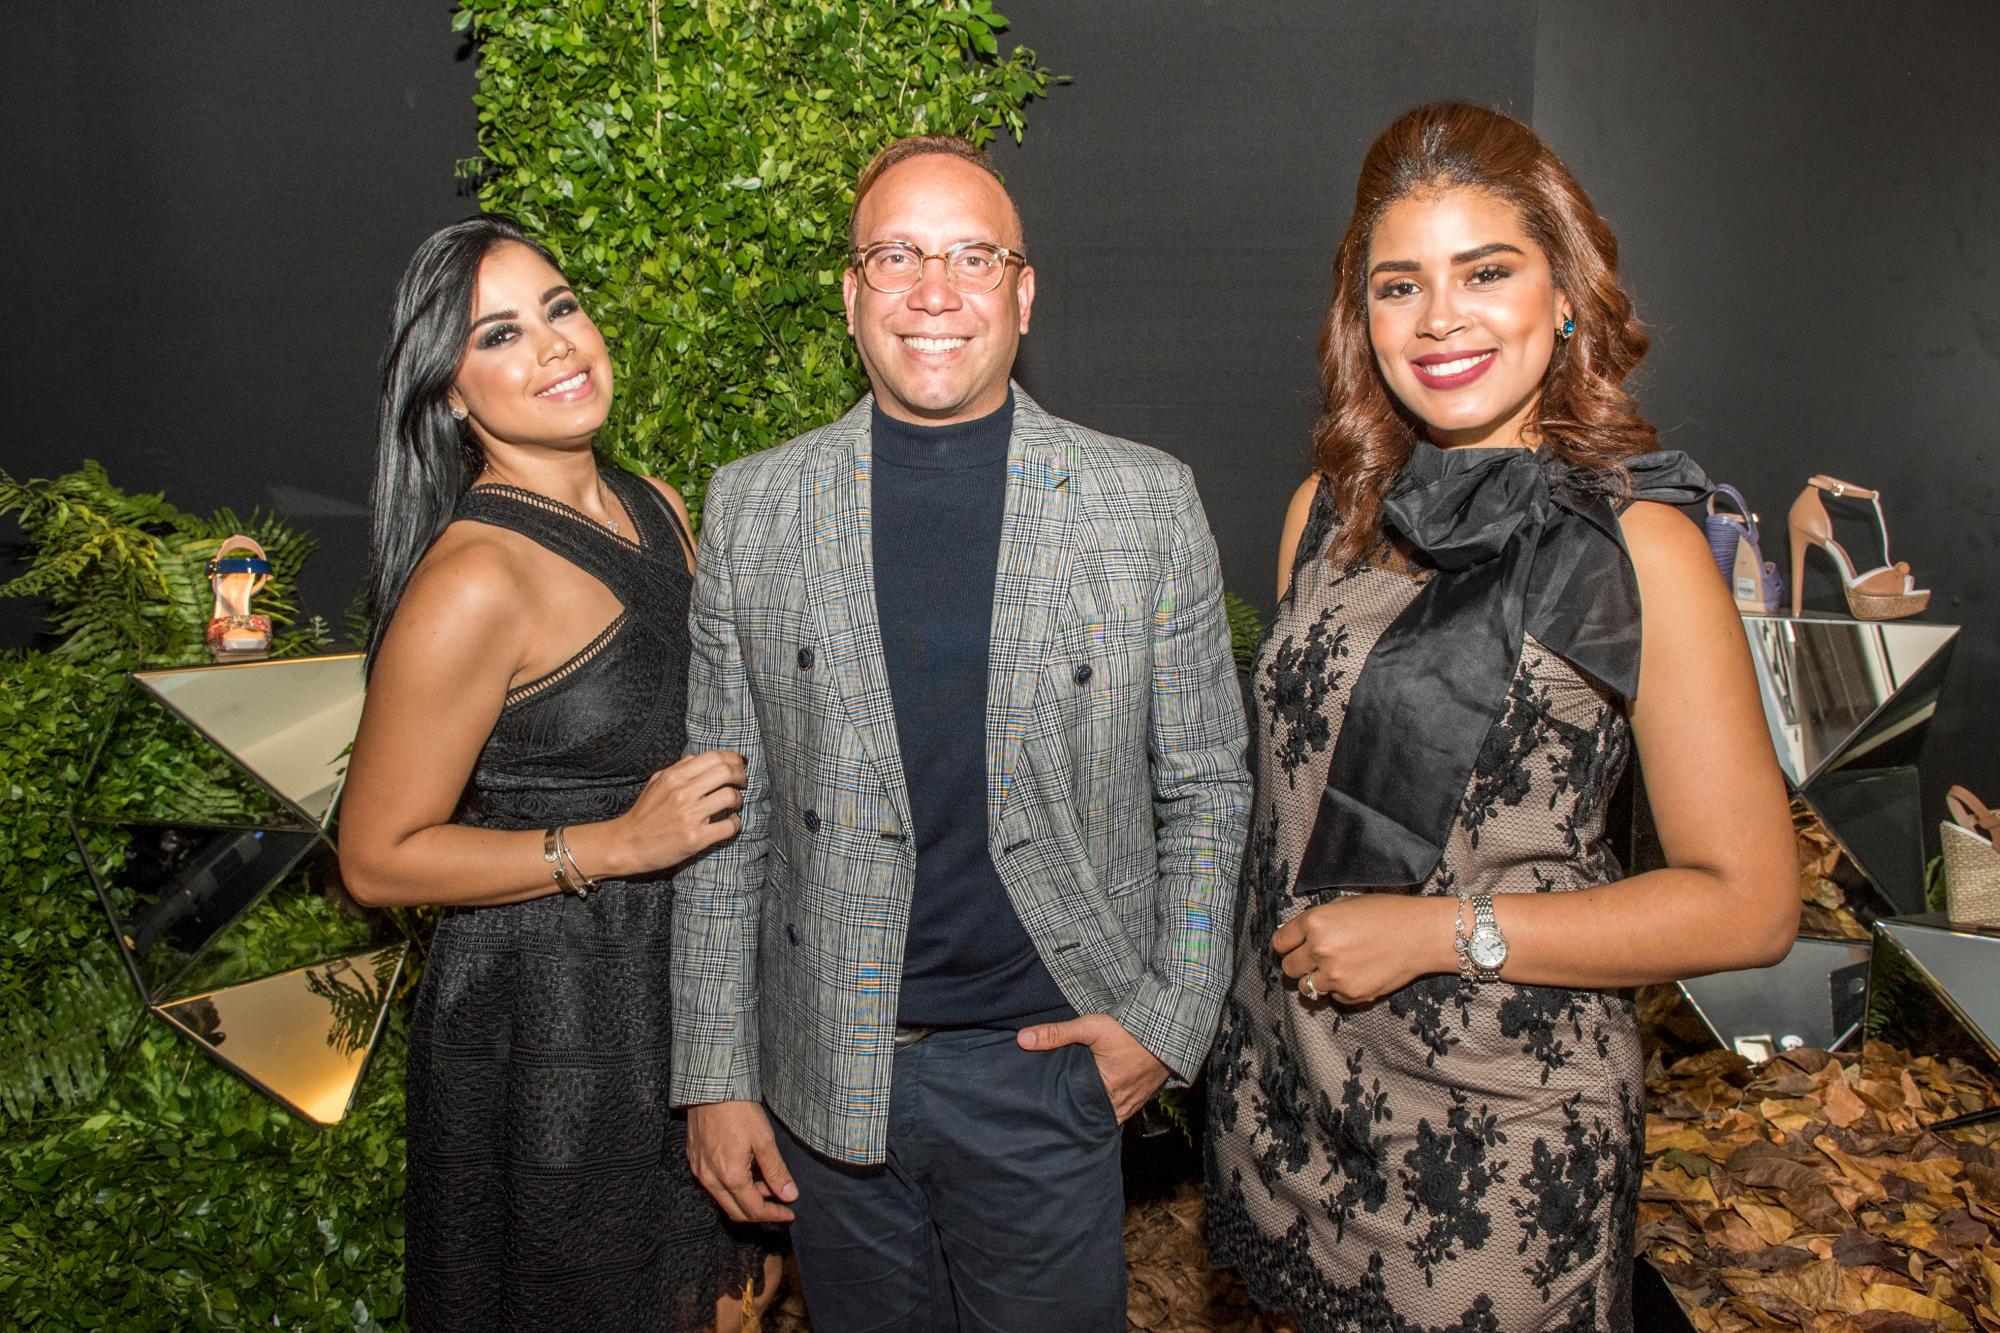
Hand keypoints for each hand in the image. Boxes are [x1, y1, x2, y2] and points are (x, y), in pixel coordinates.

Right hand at [613, 750, 746, 871]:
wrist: (626, 844)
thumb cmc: (643, 814)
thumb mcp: (656, 783)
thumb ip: (678, 768)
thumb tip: (699, 758)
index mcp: (674, 776)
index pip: (714, 757)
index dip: (733, 759)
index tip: (739, 765)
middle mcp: (682, 792)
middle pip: (726, 772)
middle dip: (741, 776)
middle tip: (742, 783)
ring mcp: (689, 815)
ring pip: (730, 797)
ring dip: (738, 800)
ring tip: (734, 804)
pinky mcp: (695, 838)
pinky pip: (728, 826)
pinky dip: (735, 823)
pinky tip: (730, 823)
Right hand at [687, 1100, 796, 1223]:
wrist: (710, 1088)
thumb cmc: (739, 1110)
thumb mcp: (764, 1139)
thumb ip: (776, 1171)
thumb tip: (790, 1195)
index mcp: (730, 1177)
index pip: (755, 1210)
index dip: (774, 1215)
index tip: (790, 1213)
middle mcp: (711, 1180)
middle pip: (737, 1212)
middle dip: (760, 1213)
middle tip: (780, 1205)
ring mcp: (699, 1171)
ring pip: (724, 1200)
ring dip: (746, 1199)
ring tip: (766, 1184)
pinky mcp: (694, 1161)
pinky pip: (714, 1186)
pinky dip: (732, 1188)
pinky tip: (747, 1173)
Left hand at [1016, 1013, 1168, 1122]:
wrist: (1170, 1026)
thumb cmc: (1131, 1029)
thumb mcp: (1091, 1027)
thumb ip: (1056, 1033)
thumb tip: (1022, 1040)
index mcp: (1107, 1092)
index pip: (1078, 1114)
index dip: (1063, 1115)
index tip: (1046, 1116)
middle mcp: (1122, 1104)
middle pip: (1094, 1118)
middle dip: (1077, 1117)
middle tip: (1055, 1116)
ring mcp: (1135, 1102)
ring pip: (1109, 1116)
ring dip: (1094, 1114)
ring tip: (1074, 1112)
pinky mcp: (1144, 1096)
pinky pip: (1123, 1110)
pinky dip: (1110, 1109)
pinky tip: (1099, 1102)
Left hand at [1272, 894, 1454, 1004]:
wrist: (1421, 934)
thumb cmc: (1387, 913)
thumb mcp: (1345, 905)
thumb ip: (1319, 921)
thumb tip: (1299, 935)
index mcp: (1315, 922)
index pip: (1280, 942)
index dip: (1286, 944)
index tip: (1292, 946)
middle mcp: (1320, 949)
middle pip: (1288, 967)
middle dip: (1298, 963)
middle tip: (1314, 959)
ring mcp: (1335, 975)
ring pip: (1306, 987)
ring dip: (1315, 980)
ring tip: (1333, 970)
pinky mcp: (1351, 994)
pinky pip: (1333, 998)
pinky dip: (1339, 990)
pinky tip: (1356, 975)